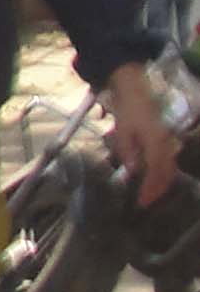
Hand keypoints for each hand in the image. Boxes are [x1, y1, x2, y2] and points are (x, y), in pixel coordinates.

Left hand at [105, 65, 180, 207]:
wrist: (134, 90)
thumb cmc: (127, 109)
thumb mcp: (122, 130)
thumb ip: (127, 151)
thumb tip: (132, 171)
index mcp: (156, 142)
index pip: (156, 172)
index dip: (150, 188)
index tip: (142, 201)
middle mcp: (165, 143)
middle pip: (167, 172)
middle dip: (158, 189)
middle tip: (146, 202)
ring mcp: (166, 140)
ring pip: (169, 167)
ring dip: (160, 182)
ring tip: (149, 194)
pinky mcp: (163, 138)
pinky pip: (167, 159)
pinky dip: (161, 172)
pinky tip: (152, 178)